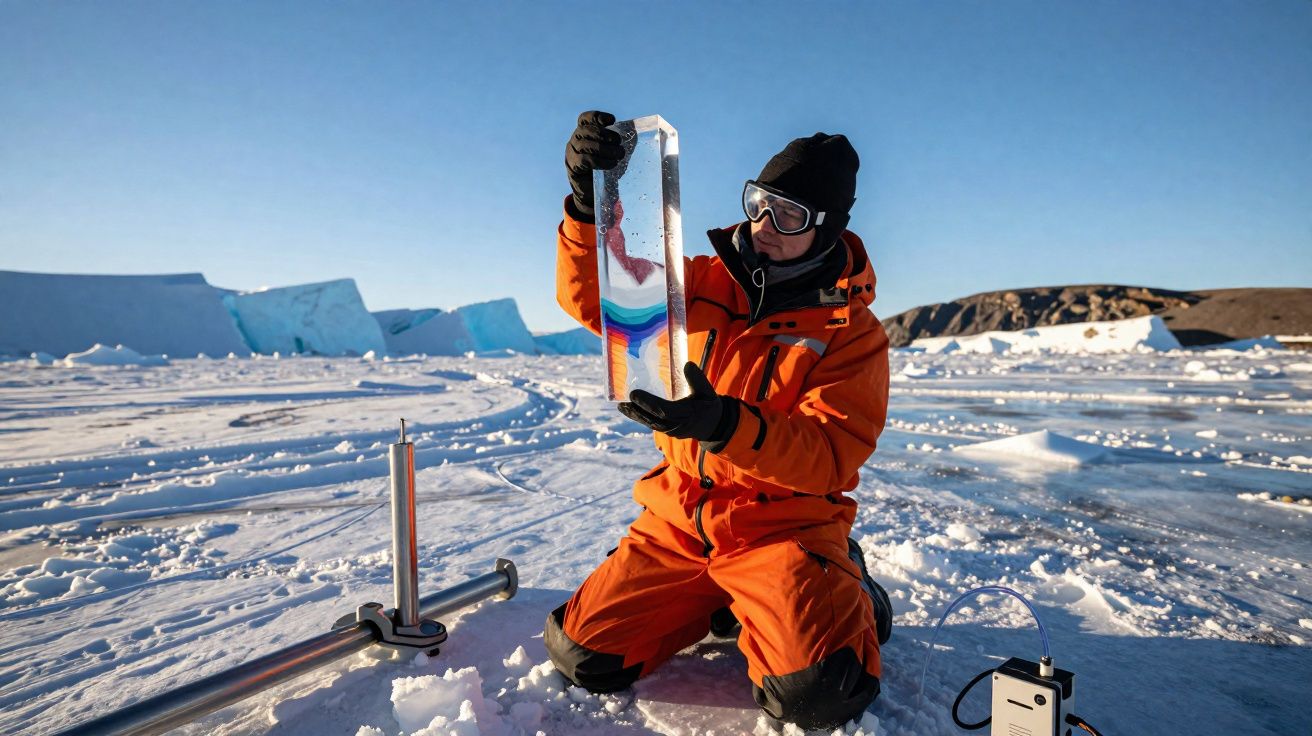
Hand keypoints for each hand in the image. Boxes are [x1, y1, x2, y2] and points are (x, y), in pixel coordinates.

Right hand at [565, 111, 623, 222]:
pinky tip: (612, 165)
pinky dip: (600, 161)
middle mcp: (575, 140)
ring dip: (605, 149)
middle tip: (619, 142)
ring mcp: (571, 153)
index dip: (597, 116)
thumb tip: (634, 131)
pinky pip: (585, 160)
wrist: (596, 191)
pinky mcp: (573, 167)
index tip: (612, 120)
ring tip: (619, 155)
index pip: (585, 118)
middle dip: (604, 134)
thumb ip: (622, 140)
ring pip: (585, 144)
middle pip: (586, 130)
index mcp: (584, 132)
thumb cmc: (606, 167)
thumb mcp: (616, 151)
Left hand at [619, 362, 739, 445]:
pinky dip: (640, 417)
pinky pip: (652, 424)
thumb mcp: (707, 392)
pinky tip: (630, 410)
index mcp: (687, 414)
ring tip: (622, 407)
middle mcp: (677, 424)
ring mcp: (671, 430)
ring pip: (651, 423)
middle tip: (622, 403)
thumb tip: (687, 364)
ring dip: (635, 415)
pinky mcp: (668, 431)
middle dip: (637, 411)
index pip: (664, 410)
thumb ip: (697, 379)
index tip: (634, 394)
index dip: (648, 403)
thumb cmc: (709, 406)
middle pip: (653, 419)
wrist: (713, 426)